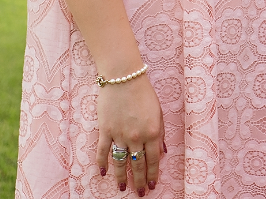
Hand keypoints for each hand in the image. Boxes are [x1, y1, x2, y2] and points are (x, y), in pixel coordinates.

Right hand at [95, 76, 165, 195]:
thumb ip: (161, 133)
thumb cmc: (144, 93)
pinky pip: (103, 151)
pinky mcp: (105, 130)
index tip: (152, 185)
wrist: (124, 78)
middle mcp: (136, 137)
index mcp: (152, 132)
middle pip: (137, 165)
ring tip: (122, 188)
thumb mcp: (159, 112)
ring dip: (121, 177)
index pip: (153, 160)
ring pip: (120, 162)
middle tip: (139, 193)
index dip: (152, 174)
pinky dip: (102, 163)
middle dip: (139, 181)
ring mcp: (120, 135)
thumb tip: (163, 152)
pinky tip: (103, 173)